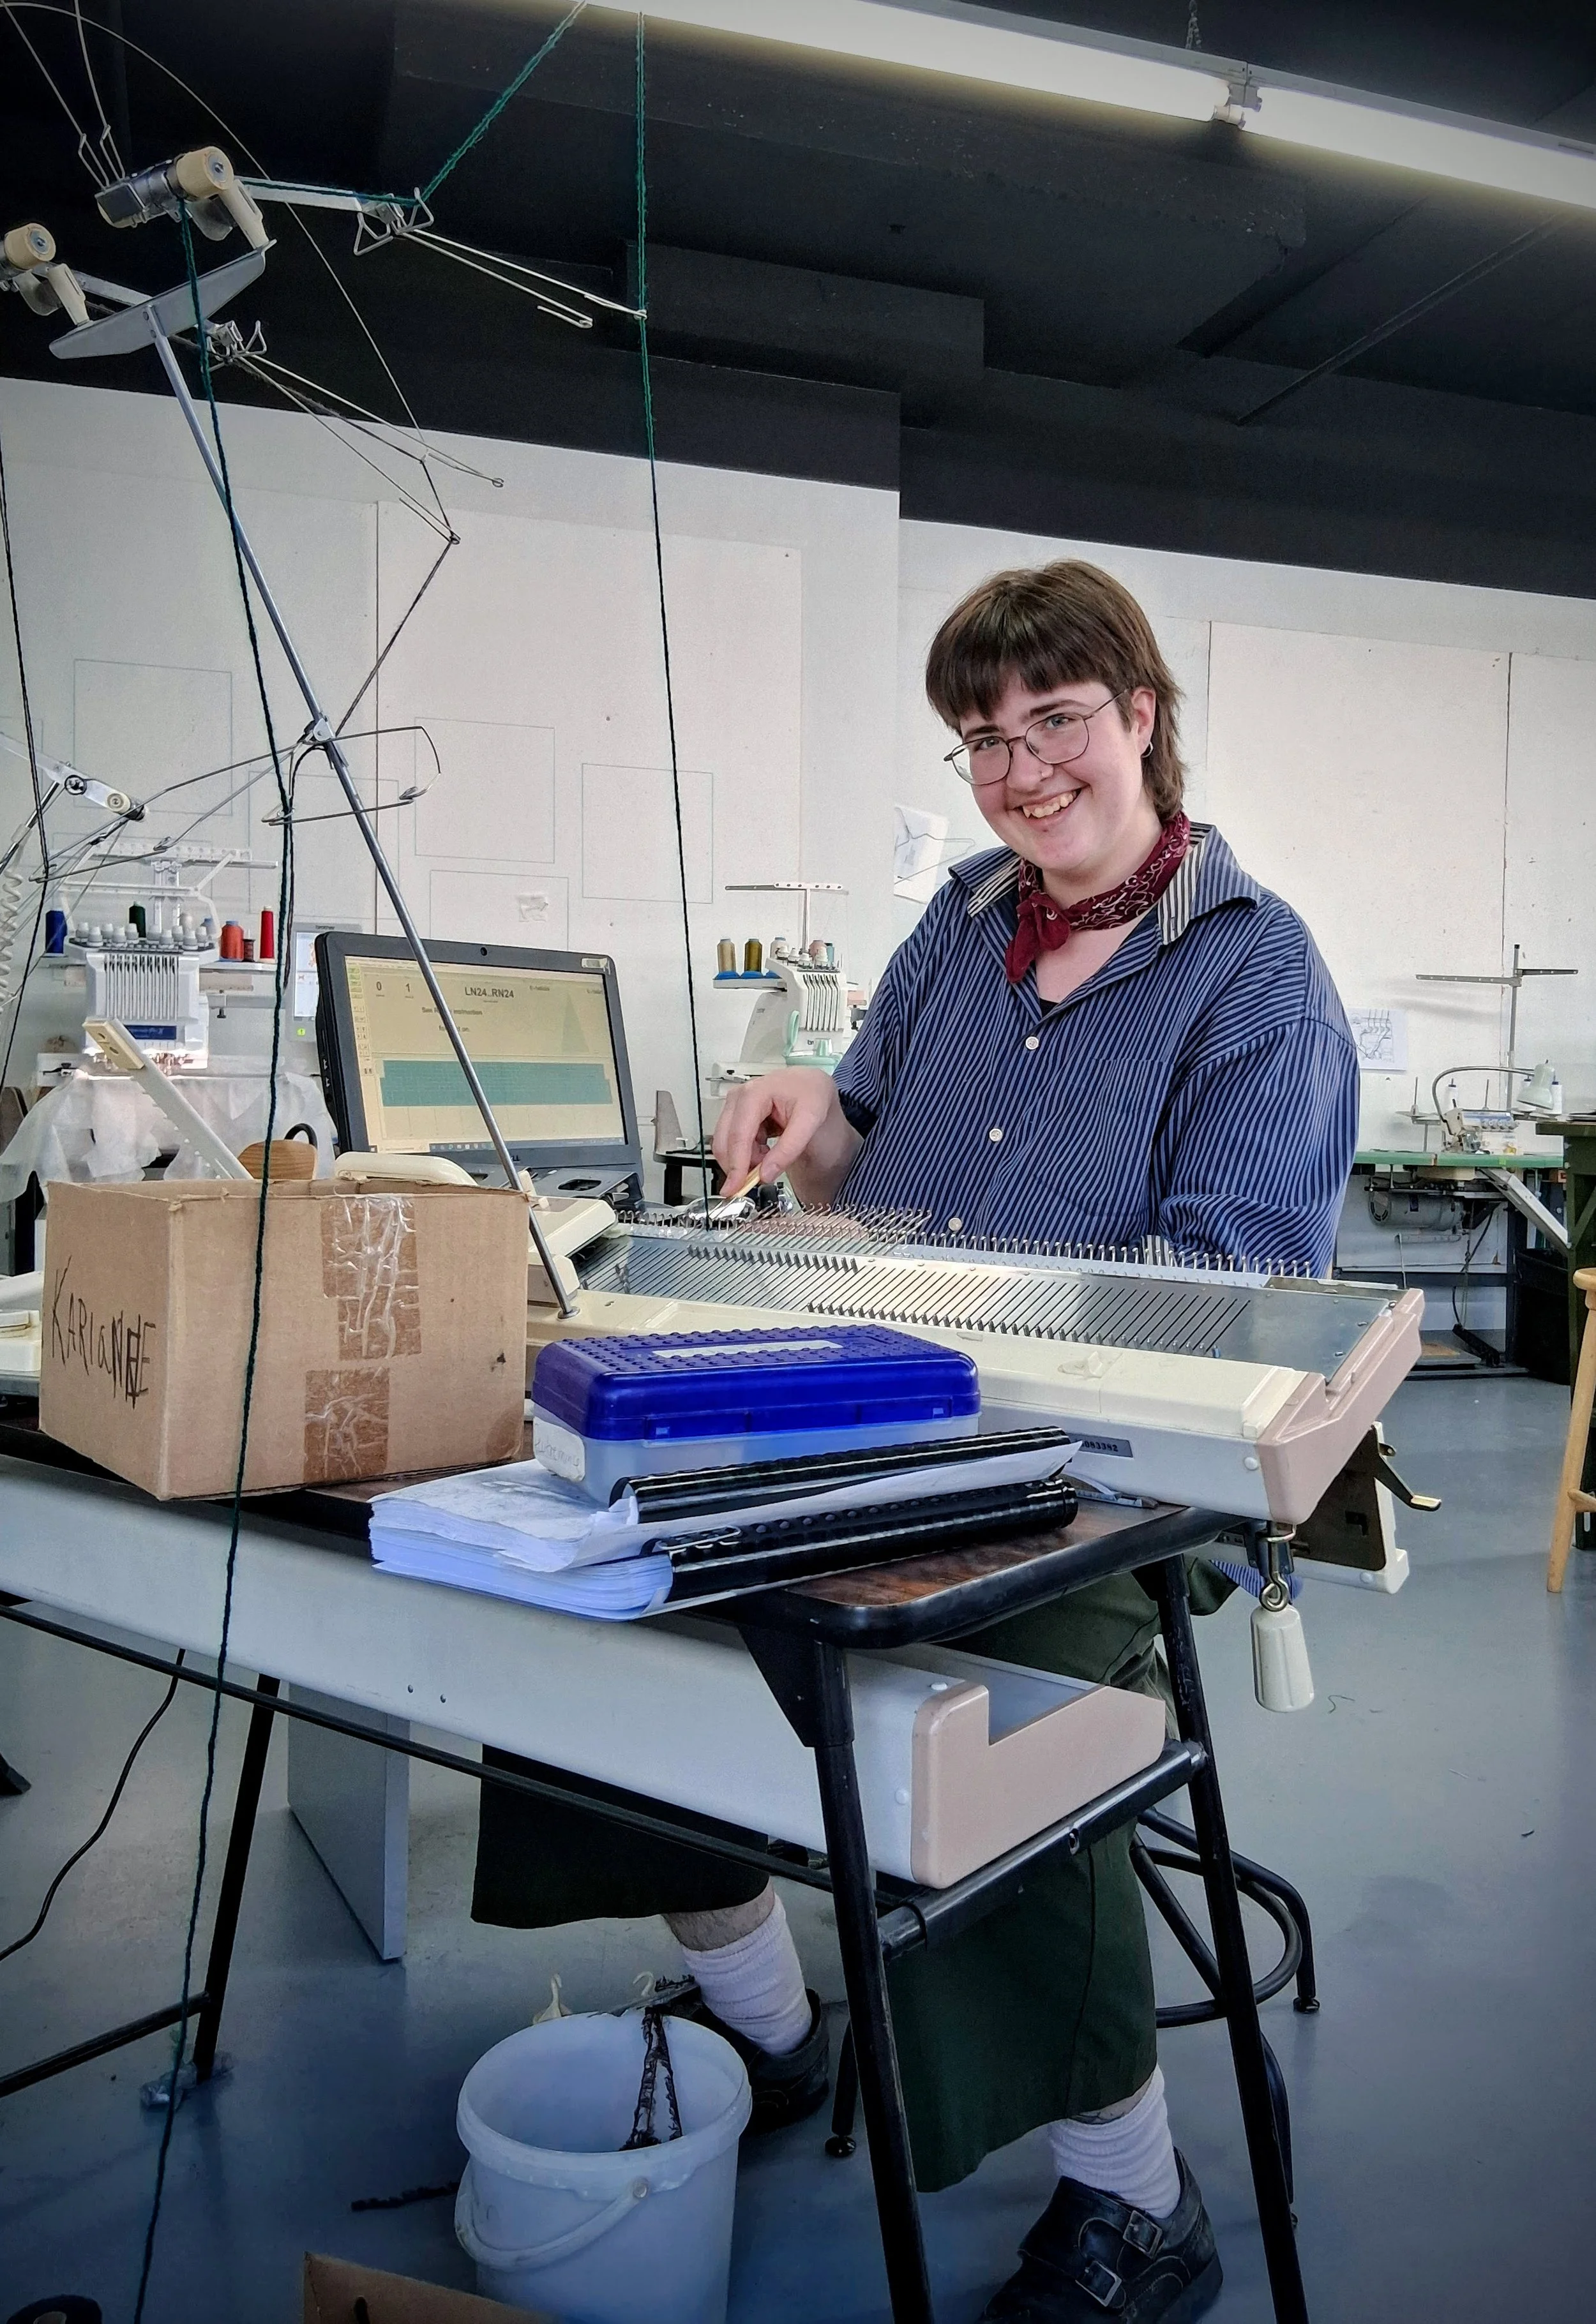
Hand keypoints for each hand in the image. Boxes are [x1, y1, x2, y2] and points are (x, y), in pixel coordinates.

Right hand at [711, 1067, 860, 1203]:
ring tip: (770, 1156)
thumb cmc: (810, 1094)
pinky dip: (746, 1153)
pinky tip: (764, 1148)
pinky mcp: (734, 1113)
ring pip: (725, 1144)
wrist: (810, 1084)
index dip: (736, 1165)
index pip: (739, 1135)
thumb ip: (789, 1148)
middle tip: (757, 1179)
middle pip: (725, 1141)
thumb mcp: (810, 1120)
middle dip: (739, 1166)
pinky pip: (731, 1142)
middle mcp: (739, 1096)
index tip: (736, 1187)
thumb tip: (766, 1173)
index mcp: (755, 1094)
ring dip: (745, 1159)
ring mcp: (734, 1104)